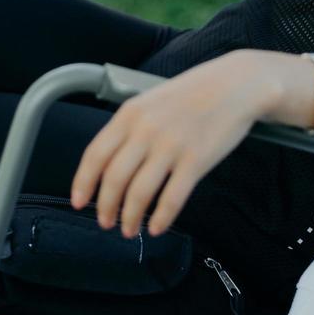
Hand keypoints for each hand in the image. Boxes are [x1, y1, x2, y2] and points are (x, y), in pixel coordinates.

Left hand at [69, 51, 276, 238]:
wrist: (234, 85)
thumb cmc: (192, 94)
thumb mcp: (150, 102)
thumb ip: (129, 129)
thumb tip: (108, 165)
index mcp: (130, 114)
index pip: (95, 155)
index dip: (83, 183)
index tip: (79, 202)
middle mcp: (146, 130)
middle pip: (114, 179)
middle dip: (105, 207)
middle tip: (105, 222)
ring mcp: (171, 146)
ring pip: (139, 193)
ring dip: (130, 218)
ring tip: (129, 229)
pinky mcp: (196, 160)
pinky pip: (172, 198)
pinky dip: (161, 218)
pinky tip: (157, 227)